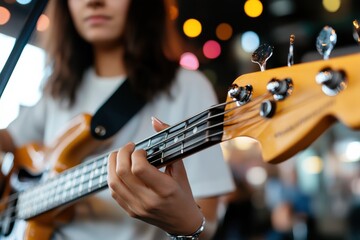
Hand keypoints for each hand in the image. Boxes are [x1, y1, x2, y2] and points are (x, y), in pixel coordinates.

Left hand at [107, 117, 203, 234]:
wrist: (182, 221)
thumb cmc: (182, 194)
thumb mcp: (180, 169)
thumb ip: (168, 143)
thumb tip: (155, 121)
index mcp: (165, 189)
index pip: (139, 168)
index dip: (136, 154)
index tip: (142, 150)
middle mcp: (149, 200)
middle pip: (122, 173)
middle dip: (121, 154)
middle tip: (128, 148)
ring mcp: (137, 207)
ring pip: (113, 182)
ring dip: (112, 164)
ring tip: (120, 156)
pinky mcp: (130, 211)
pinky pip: (114, 192)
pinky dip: (113, 177)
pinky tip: (120, 170)